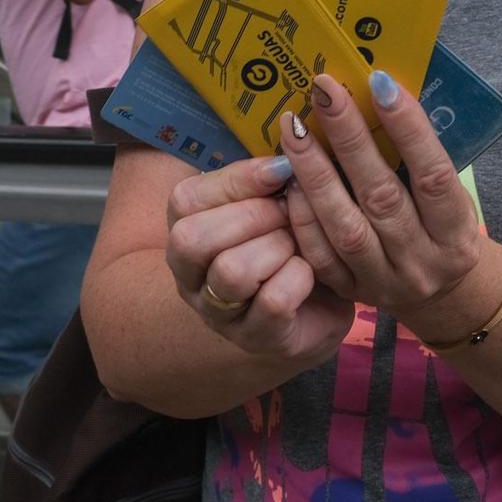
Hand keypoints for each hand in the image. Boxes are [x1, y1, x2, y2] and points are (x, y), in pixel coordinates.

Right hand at [164, 154, 351, 364]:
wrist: (317, 304)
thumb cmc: (287, 242)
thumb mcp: (268, 203)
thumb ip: (263, 181)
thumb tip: (282, 162)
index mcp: (184, 231)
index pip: (186, 199)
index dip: (239, 180)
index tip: (281, 172)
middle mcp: (189, 277)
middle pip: (192, 239)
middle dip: (254, 215)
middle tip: (288, 213)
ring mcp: (218, 314)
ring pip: (231, 271)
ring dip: (276, 248)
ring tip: (297, 245)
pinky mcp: (255, 339)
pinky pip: (273, 301)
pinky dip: (298, 279)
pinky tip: (307, 275)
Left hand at [278, 72, 485, 325]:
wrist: (438, 296)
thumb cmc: (440, 228)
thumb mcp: (450, 200)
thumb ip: (421, 160)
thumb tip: (378, 94)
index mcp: (457, 234)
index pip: (433, 176)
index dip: (408, 128)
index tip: (378, 82)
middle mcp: (423, 261)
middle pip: (382, 196)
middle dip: (349, 138)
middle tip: (323, 92)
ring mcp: (385, 282)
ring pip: (345, 226)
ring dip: (315, 172)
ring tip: (293, 128)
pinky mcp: (351, 292)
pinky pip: (320, 254)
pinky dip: (303, 214)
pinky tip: (288, 178)